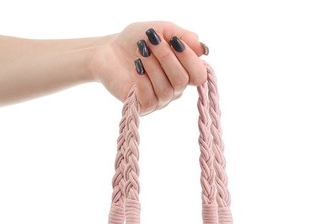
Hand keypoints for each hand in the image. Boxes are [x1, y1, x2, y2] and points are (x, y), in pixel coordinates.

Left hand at [91, 22, 207, 114]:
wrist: (107, 50)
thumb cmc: (136, 40)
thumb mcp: (161, 29)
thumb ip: (182, 36)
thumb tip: (202, 49)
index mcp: (183, 71)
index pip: (199, 75)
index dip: (190, 59)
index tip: (175, 40)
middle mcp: (174, 89)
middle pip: (182, 81)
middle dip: (167, 58)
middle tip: (151, 40)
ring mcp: (160, 100)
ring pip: (166, 90)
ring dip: (153, 66)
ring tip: (140, 51)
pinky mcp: (143, 106)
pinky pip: (151, 99)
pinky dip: (143, 80)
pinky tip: (136, 67)